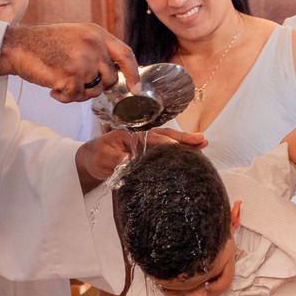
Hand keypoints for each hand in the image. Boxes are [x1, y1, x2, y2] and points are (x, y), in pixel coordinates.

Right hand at [0, 23, 140, 102]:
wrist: (17, 45)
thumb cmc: (44, 43)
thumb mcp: (76, 36)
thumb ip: (96, 50)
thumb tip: (115, 74)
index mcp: (97, 34)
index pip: (125, 55)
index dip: (133, 74)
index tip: (136, 89)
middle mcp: (93, 45)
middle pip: (110, 79)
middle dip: (95, 86)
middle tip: (75, 81)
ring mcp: (83, 60)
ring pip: (94, 91)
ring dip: (78, 92)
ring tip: (61, 81)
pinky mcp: (70, 76)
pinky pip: (76, 97)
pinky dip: (64, 97)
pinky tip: (53, 88)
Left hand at [76, 128, 207, 191]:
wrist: (92, 160)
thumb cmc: (98, 155)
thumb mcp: (106, 157)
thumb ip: (119, 158)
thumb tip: (132, 161)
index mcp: (133, 134)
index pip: (152, 137)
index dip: (165, 142)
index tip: (176, 146)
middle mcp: (143, 136)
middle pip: (166, 136)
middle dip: (184, 138)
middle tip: (201, 140)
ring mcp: (148, 144)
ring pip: (170, 141)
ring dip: (186, 143)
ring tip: (203, 144)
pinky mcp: (150, 153)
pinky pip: (167, 150)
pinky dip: (180, 151)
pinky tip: (193, 154)